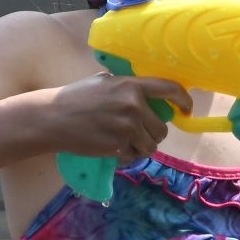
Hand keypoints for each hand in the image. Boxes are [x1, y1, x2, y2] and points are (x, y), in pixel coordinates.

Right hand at [47, 72, 192, 158]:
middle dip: (152, 135)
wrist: (52, 118)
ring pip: (151, 146)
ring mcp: (127, 126)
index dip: (184, 100)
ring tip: (123, 142)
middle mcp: (134, 104)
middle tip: (136, 134)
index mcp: (132, 85)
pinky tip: (111, 149)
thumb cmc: (75, 98)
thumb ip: (127, 86)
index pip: (170, 89)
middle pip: (162, 129)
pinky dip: (126, 157)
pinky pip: (134, 156)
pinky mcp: (118, 145)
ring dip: (140, 148)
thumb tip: (149, 92)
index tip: (187, 110)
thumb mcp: (103, 82)